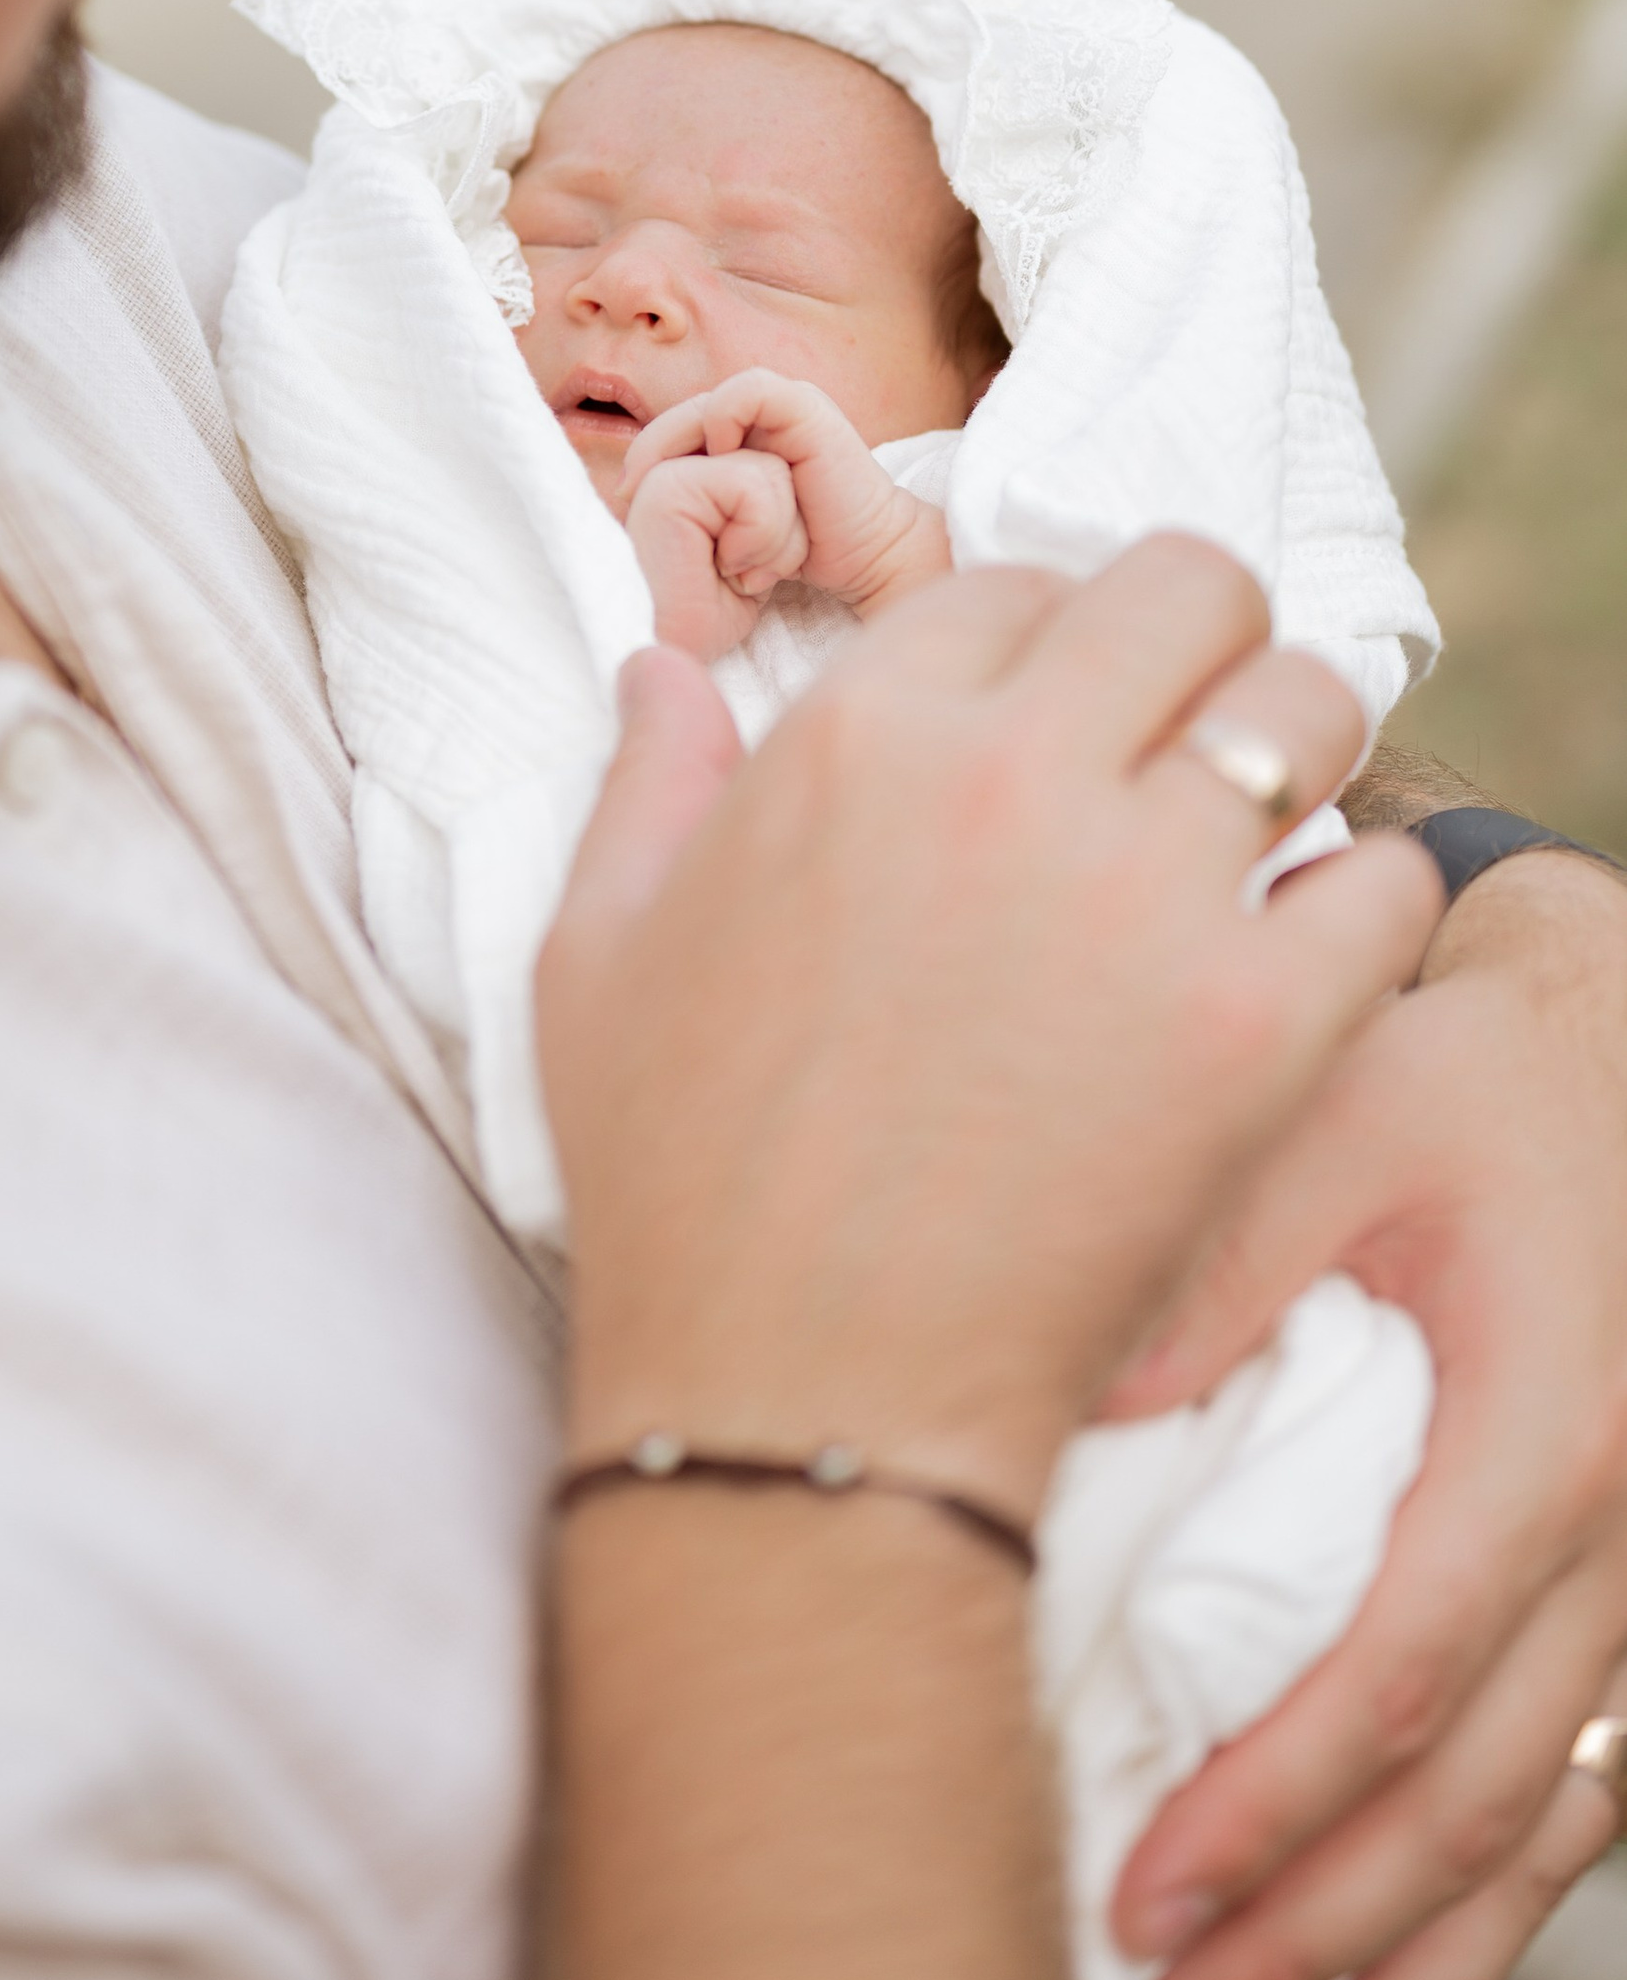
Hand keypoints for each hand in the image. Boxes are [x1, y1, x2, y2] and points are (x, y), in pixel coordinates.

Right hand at [539, 538, 1438, 1524]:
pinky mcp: (1257, 1029)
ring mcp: (1146, 899)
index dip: (1038, 636)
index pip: (1013, 582)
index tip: (1051, 707)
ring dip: (1294, 740)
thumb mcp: (595, 954)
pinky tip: (1306, 952)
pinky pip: (1384, 884)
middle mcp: (1010, 780)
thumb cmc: (682, 1181)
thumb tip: (664, 673)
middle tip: (1186, 722)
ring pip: (1307, 703)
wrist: (801, 1397)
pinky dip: (1363, 902)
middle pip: (1190, 588)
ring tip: (1263, 819)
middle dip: (1198, 638)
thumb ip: (643, 783)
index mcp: (856, 737)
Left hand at [622, 370, 951, 655]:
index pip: (672, 428)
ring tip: (671, 486)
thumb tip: (628, 514)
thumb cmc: (799, 554)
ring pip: (706, 403)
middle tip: (631, 494)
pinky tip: (722, 464)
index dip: (644, 455)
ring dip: (683, 446)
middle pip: (681, 415)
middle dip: (650, 452)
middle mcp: (760, 417)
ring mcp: (784, 406)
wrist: (868, 558)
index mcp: (741, 439)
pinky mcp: (806, 408)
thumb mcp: (730, 533)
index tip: (626, 500)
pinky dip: (722, 420)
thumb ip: (694, 512)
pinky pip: (749, 392)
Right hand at [624, 439, 806, 658]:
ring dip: (773, 540)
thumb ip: (762, 502)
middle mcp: (674, 462)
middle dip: (784, 529)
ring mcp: (667, 469)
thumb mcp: (750, 546)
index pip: (773, 461)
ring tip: (732, 572)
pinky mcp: (669, 486)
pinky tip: (723, 567)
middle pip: (777, 463)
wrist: (675, 658)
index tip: (745, 565)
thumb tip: (797, 471)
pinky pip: (754, 488)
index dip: (783, 520)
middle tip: (742, 573)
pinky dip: (759, 538)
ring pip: (772, 472)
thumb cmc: (710, 614)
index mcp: (693, 472)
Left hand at [1106, 850, 1626, 1979]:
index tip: (1143, 1890)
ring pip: (1539, 1835)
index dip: (1273, 1805)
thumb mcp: (1337, 1120)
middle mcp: (1622, 1537)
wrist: (1614, 1050)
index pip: (1401, 1674)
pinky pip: (1574, 1795)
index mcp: (1544, 1434)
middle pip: (1472, 1801)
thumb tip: (1072, 1413)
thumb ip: (1212, 1261)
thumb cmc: (1461, 1080)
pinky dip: (1491, 1917)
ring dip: (1410, 1976)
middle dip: (1315, 1937)